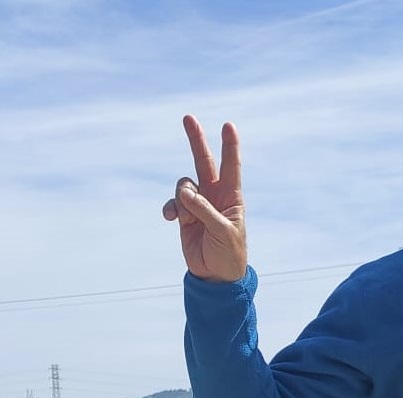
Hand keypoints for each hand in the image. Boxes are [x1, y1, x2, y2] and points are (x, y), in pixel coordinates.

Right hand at [162, 115, 247, 282]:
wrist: (217, 275)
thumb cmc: (229, 253)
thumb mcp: (223, 232)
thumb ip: (205, 210)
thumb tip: (185, 192)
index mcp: (232, 197)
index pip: (231, 166)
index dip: (230, 146)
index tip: (228, 125)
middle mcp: (215, 195)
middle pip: (204, 162)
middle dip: (196, 140)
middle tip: (188, 117)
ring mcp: (198, 204)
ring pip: (184, 185)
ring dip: (182, 198)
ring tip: (187, 218)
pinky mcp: (184, 215)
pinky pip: (173, 202)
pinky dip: (170, 208)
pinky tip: (172, 219)